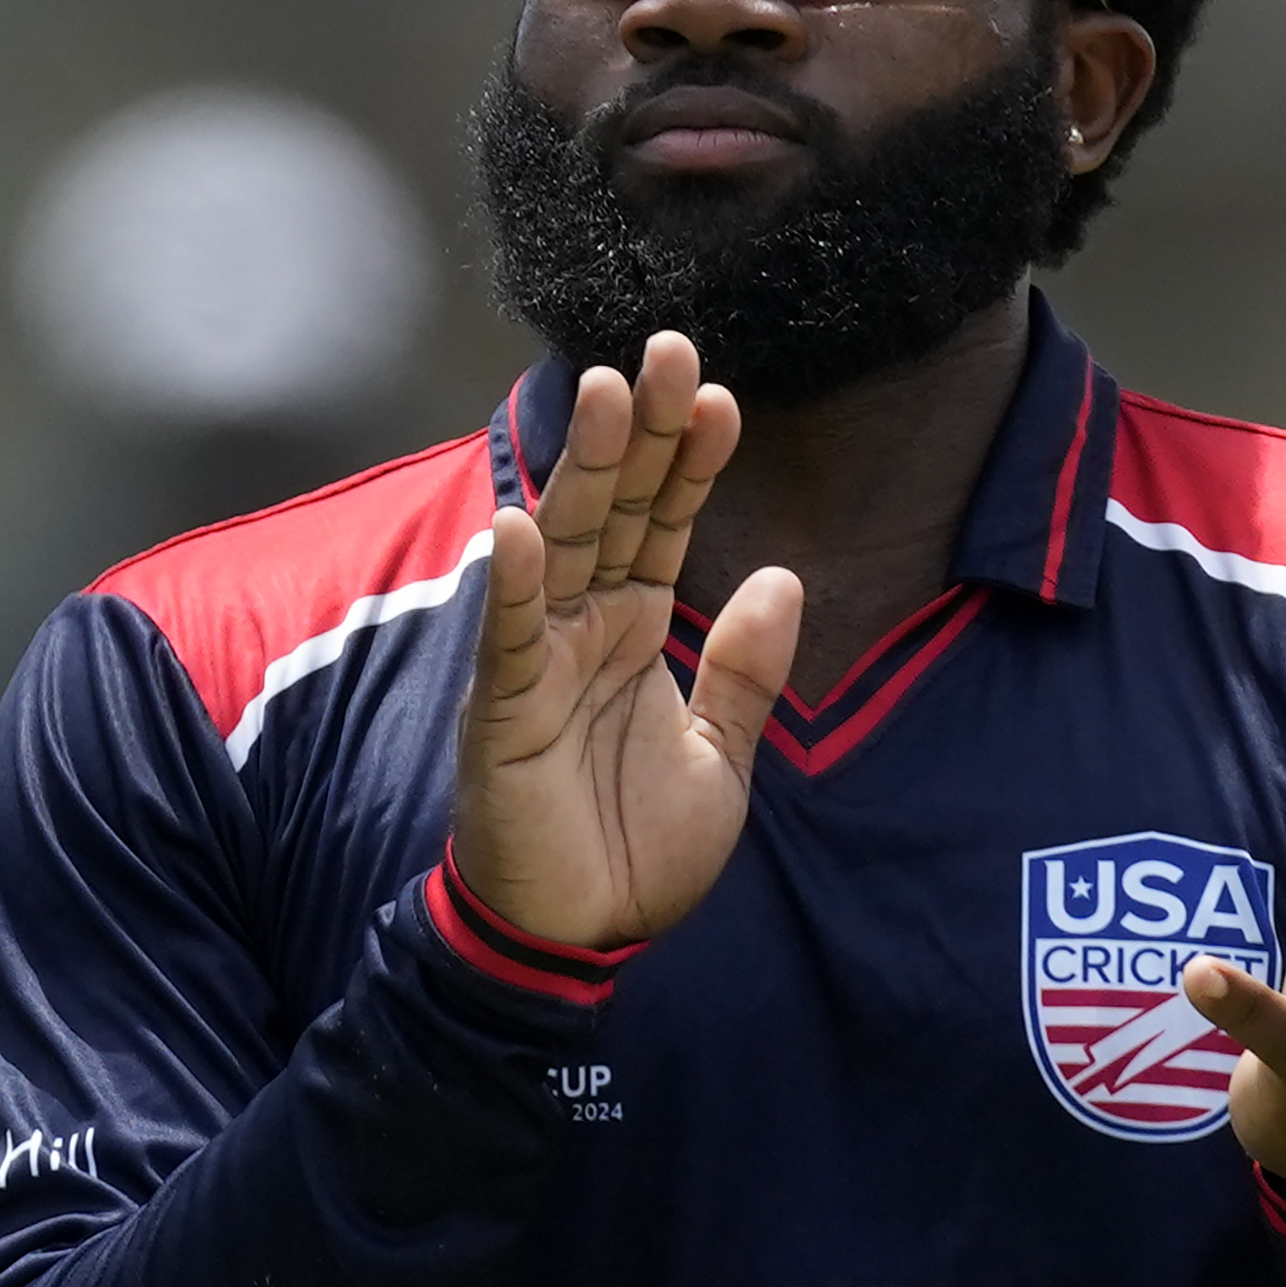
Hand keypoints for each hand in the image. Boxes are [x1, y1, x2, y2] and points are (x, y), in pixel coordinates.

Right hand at [456, 331, 804, 948]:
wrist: (578, 938)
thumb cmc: (635, 850)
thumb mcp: (722, 758)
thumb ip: (748, 671)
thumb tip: (784, 574)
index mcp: (636, 627)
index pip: (664, 522)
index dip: (688, 461)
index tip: (721, 397)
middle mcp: (583, 626)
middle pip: (613, 508)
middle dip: (639, 430)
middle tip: (667, 348)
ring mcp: (538, 661)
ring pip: (561, 545)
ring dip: (582, 470)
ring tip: (605, 391)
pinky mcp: (501, 713)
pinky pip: (508, 639)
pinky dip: (513, 585)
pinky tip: (521, 523)